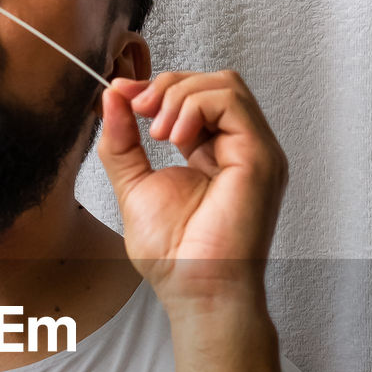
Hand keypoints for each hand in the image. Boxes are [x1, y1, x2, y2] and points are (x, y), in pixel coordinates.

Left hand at [98, 71, 287, 311]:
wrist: (195, 289)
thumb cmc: (174, 255)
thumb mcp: (134, 185)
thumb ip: (122, 142)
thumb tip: (112, 96)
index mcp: (216, 154)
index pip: (197, 96)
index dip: (158, 88)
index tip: (121, 97)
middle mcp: (241, 149)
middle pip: (214, 81)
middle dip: (167, 86)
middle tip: (138, 111)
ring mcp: (255, 151)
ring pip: (225, 85)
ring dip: (179, 96)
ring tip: (156, 133)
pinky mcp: (260, 157)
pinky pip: (231, 101)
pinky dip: (194, 106)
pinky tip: (174, 139)